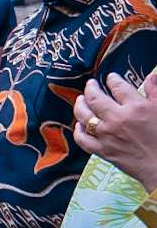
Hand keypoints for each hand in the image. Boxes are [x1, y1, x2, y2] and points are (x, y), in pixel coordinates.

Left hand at [74, 72, 156, 191]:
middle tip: (91, 84)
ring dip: (80, 105)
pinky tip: (79, 125)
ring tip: (81, 100)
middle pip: (95, 98)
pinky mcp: (102, 151)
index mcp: (136, 107)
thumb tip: (152, 76)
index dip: (112, 79)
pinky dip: (78, 130)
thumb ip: (156, 92)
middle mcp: (117, 119)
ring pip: (84, 115)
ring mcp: (107, 135)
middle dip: (91, 88)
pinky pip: (82, 139)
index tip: (110, 77)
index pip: (118, 86)